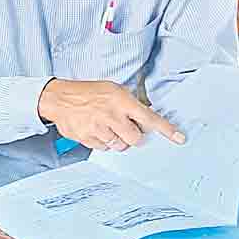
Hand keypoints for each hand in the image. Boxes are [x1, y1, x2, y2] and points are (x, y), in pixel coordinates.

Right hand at [38, 79, 185, 151]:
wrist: (59, 98)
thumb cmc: (87, 93)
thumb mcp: (112, 90)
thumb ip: (129, 104)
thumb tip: (145, 118)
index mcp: (121, 101)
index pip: (149, 118)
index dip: (166, 130)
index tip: (179, 138)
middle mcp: (111, 115)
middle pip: (135, 139)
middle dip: (132, 136)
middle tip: (123, 127)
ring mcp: (99, 128)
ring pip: (120, 146)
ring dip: (116, 139)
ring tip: (105, 126)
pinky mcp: (87, 138)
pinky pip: (104, 148)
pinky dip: (102, 142)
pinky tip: (95, 130)